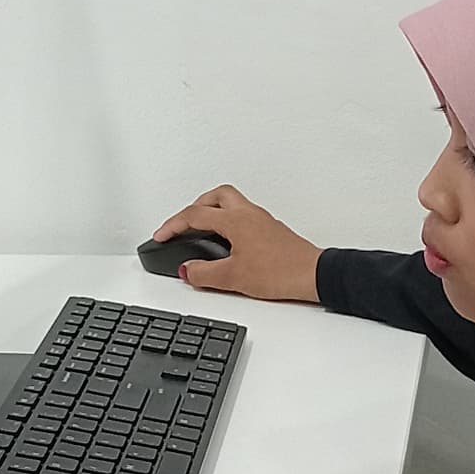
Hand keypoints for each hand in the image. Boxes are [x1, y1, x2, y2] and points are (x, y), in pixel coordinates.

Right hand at [152, 186, 322, 303]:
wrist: (312, 275)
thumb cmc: (281, 272)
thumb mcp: (233, 277)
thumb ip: (204, 273)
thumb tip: (187, 270)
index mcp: (235, 220)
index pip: (195, 215)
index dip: (173, 225)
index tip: (161, 235)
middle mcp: (248, 214)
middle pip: (215, 196)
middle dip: (194, 206)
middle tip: (182, 223)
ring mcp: (261, 220)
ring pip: (230, 202)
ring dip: (212, 210)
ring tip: (201, 228)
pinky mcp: (270, 229)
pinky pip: (242, 215)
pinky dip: (228, 221)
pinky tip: (227, 240)